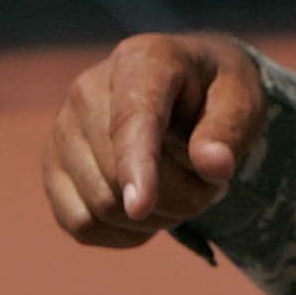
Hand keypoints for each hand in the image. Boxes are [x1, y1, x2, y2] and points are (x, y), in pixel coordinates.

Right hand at [41, 33, 265, 246]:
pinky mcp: (53, 168)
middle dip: (179, 198)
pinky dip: (124, 233)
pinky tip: (153, 211)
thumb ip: (228, 130)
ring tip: (185, 188)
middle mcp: (87, 91)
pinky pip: (81, 224)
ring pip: (100, 206)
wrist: (189, 87)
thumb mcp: (242, 100)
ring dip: (156, 218)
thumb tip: (213, 167)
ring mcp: (62, 131)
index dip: (135, 165)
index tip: (141, 206)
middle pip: (116, 177)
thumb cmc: (218, 92)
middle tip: (213, 184)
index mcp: (141, 61)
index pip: (130, 120)